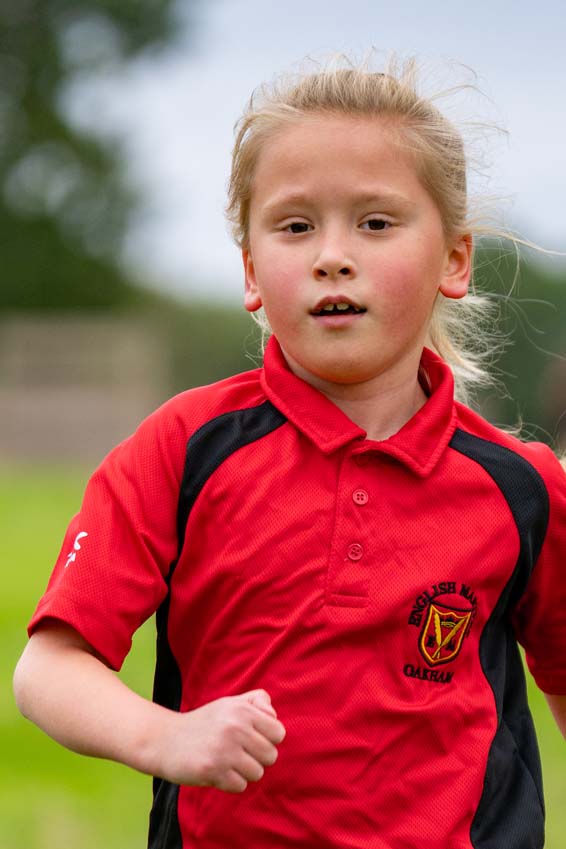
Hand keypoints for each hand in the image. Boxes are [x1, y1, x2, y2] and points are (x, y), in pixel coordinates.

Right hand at [153, 689, 285, 792]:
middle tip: (238, 753)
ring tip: (226, 762)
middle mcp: (235, 727)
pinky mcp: (212, 770)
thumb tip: (273, 716)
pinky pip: (240, 786)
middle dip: (257, 758)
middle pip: (271, 756)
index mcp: (242, 709)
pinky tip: (216, 771)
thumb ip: (256, 702)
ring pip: (257, 773)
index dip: (268, 739)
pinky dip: (230, 783)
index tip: (252, 740)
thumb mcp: (229, 704)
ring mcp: (224, 749)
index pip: (278, 733)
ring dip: (243, 772)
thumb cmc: (204, 723)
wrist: (165, 739)